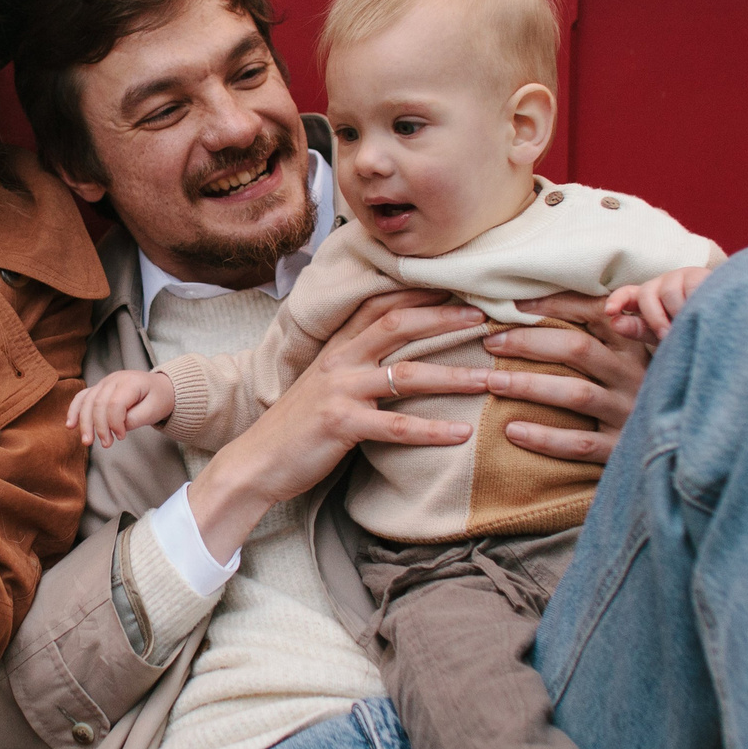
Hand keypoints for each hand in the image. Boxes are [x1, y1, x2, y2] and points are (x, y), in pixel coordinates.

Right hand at [67, 371, 176, 447]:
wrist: (160, 388)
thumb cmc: (158, 399)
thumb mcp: (154, 410)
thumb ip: (136, 419)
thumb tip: (118, 427)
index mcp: (130, 382)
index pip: (115, 403)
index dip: (115, 423)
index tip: (121, 437)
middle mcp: (114, 379)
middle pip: (98, 403)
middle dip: (99, 427)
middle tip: (106, 444)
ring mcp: (104, 383)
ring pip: (87, 401)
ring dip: (84, 423)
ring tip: (87, 441)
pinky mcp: (98, 389)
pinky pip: (82, 397)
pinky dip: (74, 411)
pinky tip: (70, 425)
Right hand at [185, 291, 524, 561]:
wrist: (256, 461)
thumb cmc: (298, 426)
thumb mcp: (327, 384)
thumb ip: (358, 364)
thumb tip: (401, 358)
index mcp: (338, 347)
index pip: (382, 305)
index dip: (421, 293)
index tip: (461, 287)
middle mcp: (340, 360)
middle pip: (398, 324)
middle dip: (445, 318)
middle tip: (486, 317)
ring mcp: (339, 391)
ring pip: (407, 374)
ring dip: (455, 375)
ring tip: (492, 377)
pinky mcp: (341, 425)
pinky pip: (396, 427)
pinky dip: (432, 431)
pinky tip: (461, 434)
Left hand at [481, 292, 651, 464]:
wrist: (677, 444)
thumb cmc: (635, 394)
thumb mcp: (628, 359)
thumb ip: (598, 336)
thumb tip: (536, 308)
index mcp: (632, 346)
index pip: (596, 312)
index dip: (554, 304)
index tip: (514, 305)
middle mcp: (634, 375)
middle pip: (578, 349)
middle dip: (529, 342)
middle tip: (491, 342)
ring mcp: (629, 412)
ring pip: (576, 394)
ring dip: (530, 386)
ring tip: (493, 382)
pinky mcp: (621, 448)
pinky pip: (579, 443)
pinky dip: (544, 437)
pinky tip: (512, 431)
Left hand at [604, 265, 712, 342]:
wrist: (726, 328)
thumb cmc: (690, 333)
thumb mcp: (663, 336)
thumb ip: (639, 329)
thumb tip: (614, 322)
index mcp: (648, 298)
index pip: (626, 293)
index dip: (617, 300)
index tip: (609, 312)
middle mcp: (662, 284)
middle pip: (646, 293)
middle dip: (654, 317)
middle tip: (666, 336)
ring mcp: (682, 277)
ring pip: (668, 292)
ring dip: (676, 314)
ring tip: (688, 327)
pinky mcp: (702, 275)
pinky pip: (691, 289)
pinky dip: (693, 304)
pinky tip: (701, 314)